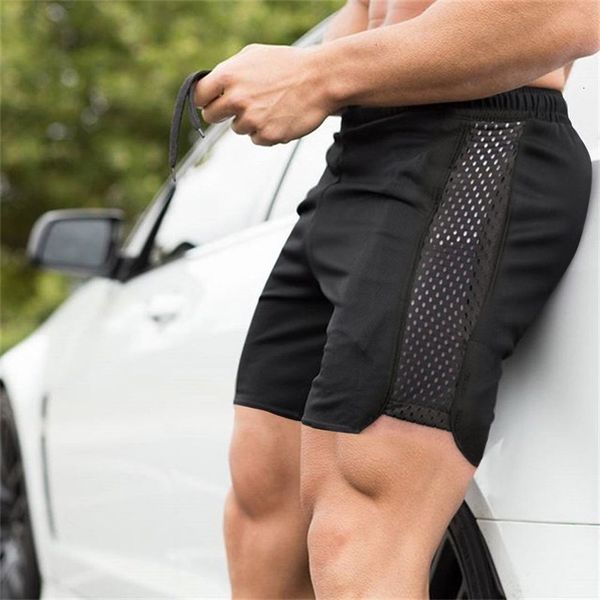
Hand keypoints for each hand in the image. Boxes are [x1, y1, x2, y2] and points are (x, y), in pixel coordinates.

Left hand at [194, 43, 333, 145]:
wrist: (320, 79)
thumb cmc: (288, 64)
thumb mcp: (253, 55)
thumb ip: (229, 71)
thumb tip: (213, 86)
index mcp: (229, 76)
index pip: (199, 96)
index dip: (204, 100)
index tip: (210, 102)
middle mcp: (236, 99)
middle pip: (211, 116)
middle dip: (221, 114)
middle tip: (238, 108)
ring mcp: (252, 119)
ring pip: (238, 128)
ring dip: (249, 121)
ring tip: (270, 106)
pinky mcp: (267, 135)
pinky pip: (257, 139)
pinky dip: (266, 131)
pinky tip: (280, 117)